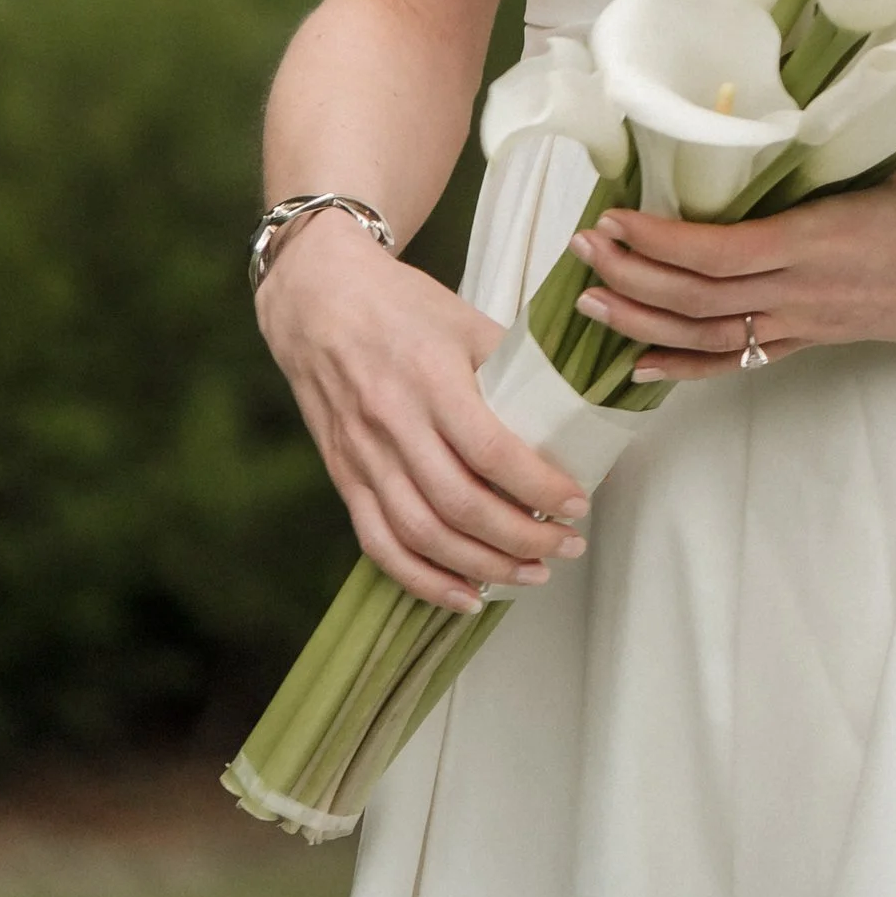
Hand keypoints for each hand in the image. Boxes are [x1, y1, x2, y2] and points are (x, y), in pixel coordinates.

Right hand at [256, 211, 591, 610]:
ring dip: (482, 567)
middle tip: (567, 546)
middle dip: (521, 538)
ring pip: (424, 535)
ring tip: (530, 574)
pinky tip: (466, 596)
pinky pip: (381, 545)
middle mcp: (393, 423)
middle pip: (460, 505)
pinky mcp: (344, 478)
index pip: (491, 450)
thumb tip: (567, 408)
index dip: (538, 486)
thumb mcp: (463, 318)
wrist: (317, 300)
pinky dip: (425, 581)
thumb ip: (510, 364)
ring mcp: (363, 456)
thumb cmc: (401, 305)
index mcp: (430, 376)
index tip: (578, 503)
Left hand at [569, 156, 895, 380]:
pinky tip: (642, 364)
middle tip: (578, 247)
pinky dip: (686, 364)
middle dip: (631, 277)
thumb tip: (763, 94)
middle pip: (699, 300)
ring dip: (645, 321)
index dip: (656, 242)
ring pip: (712, 336)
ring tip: (590, 298)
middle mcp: (812, 293)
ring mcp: (816, 324)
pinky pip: (743, 358)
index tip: (609, 214)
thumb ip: (826, 140)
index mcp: (826, 241)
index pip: (718, 254)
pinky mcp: (826, 338)